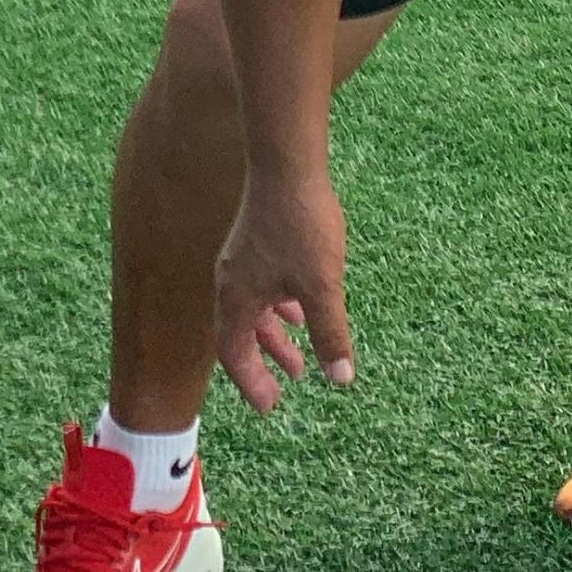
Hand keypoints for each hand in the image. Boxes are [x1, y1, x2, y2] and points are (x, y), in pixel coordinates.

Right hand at [214, 164, 354, 410]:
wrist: (288, 166)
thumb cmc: (301, 227)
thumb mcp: (322, 287)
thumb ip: (329, 334)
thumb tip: (340, 378)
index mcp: (237, 298)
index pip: (233, 353)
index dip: (250, 382)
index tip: (270, 405)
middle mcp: (232, 282)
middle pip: (240, 335)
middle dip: (263, 364)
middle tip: (283, 390)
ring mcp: (241, 261)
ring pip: (253, 311)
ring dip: (275, 338)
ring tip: (300, 361)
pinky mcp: (255, 243)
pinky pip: (260, 288)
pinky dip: (278, 307)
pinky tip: (300, 309)